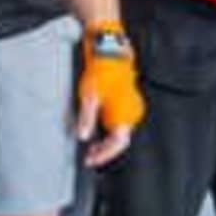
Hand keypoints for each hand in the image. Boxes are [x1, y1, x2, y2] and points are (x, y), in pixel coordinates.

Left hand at [74, 23, 142, 166]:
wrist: (111, 54)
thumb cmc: (101, 74)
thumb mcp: (89, 97)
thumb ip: (87, 119)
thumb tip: (83, 137)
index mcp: (125, 115)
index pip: (118, 144)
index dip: (104, 155)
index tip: (90, 160)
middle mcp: (133, 114)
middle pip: (120, 141)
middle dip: (105, 150)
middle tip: (88, 156)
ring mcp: (133, 108)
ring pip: (121, 132)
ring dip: (107, 141)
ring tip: (92, 147)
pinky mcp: (129, 103)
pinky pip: (122, 123)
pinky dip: (110, 131)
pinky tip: (99, 131)